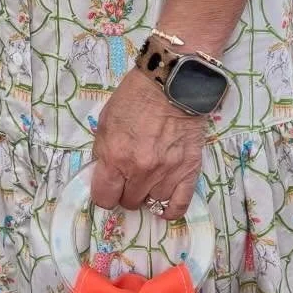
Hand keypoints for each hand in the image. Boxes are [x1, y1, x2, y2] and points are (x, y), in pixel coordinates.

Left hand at [90, 69, 206, 216]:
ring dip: (147, 194)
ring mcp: (167, 173)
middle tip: (129, 176)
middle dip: (125, 191)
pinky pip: (178, 206)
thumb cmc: (135, 98)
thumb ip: (103, 152)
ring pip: (152, 204)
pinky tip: (163, 200)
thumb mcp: (106, 121)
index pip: (104, 198)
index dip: (104, 193)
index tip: (108, 185)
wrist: (172, 84)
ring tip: (148, 180)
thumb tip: (104, 174)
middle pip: (128, 202)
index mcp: (116, 157)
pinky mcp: (189, 172)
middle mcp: (140, 170)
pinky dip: (169, 209)